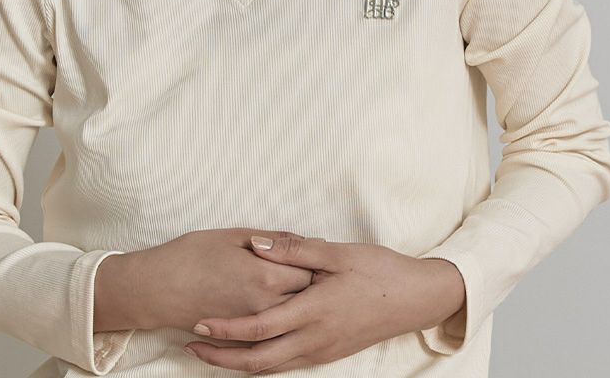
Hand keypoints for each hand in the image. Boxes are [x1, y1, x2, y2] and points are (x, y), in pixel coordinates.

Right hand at [129, 228, 320, 333]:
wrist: (159, 287)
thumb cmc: (194, 254)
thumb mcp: (235, 235)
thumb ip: (272, 239)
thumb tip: (302, 240)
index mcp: (266, 275)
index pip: (310, 272)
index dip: (316, 261)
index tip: (317, 254)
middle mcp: (265, 306)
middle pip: (306, 298)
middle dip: (313, 285)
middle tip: (315, 270)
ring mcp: (254, 326)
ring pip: (291, 320)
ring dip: (299, 305)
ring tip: (300, 289)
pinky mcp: (241, 338)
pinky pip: (271, 335)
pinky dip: (281, 323)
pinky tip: (282, 309)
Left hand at [183, 235, 465, 373]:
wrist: (417, 298)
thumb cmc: (379, 271)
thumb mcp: (338, 253)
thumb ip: (295, 249)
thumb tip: (256, 243)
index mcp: (314, 312)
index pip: (259, 329)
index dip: (225, 330)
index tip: (198, 325)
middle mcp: (315, 339)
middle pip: (258, 361)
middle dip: (222, 358)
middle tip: (192, 347)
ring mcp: (323, 350)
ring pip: (272, 367)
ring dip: (239, 363)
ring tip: (213, 353)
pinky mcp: (330, 352)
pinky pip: (288, 364)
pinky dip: (263, 361)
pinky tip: (252, 351)